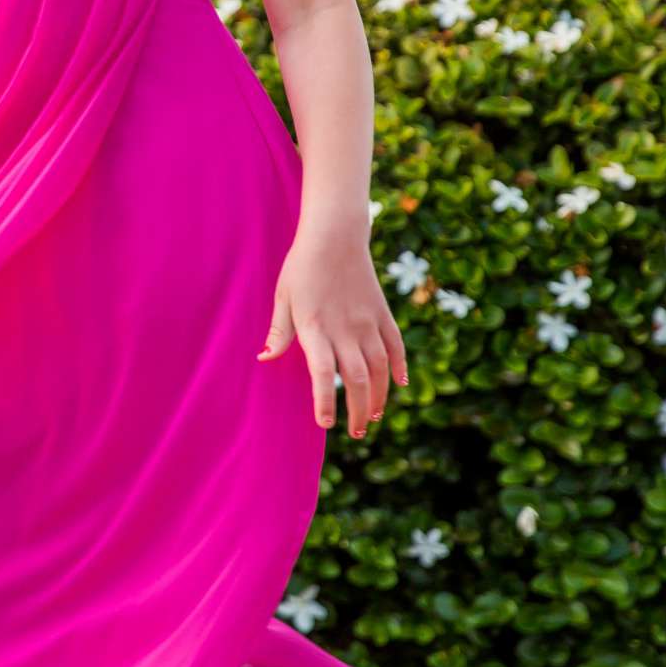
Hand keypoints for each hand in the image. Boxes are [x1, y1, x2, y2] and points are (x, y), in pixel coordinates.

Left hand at [256, 220, 407, 437]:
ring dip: (380, 396)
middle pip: (358, 379)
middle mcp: (345, 329)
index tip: (326, 423)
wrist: (335, 235)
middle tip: (356, 431)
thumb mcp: (283, 297)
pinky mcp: (382, 313)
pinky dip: (399, 366)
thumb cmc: (302, 266)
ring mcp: (368, 322)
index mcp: (316, 328)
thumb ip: (279, 331)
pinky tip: (400, 384)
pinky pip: (395, 345)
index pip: (323, 374)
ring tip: (375, 416)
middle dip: (359, 410)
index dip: (326, 401)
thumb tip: (265, 359)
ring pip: (380, 368)